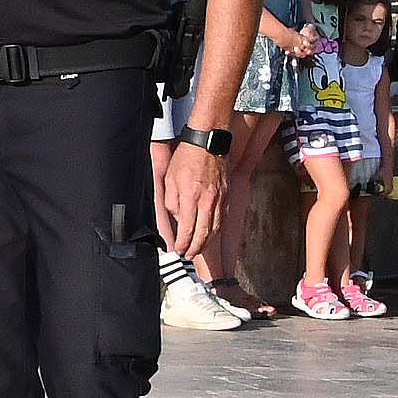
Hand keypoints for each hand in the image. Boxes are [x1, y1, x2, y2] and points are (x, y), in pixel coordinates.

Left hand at [158, 137, 226, 261]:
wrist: (208, 141)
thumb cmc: (185, 159)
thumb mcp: (169, 181)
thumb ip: (172, 203)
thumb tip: (176, 220)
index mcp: (190, 198)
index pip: (187, 230)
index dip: (182, 244)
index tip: (178, 250)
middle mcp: (208, 201)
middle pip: (204, 234)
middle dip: (196, 248)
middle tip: (188, 255)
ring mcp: (220, 198)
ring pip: (216, 228)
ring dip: (207, 242)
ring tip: (198, 249)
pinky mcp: (227, 194)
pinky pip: (222, 217)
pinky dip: (216, 229)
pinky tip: (210, 233)